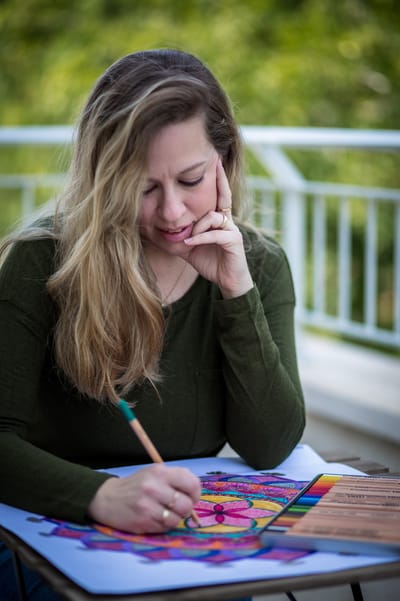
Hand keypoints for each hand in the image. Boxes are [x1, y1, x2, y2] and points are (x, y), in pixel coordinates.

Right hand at [87, 464, 200, 532]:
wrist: (107, 498)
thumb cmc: (135, 485)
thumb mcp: (154, 473)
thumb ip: (175, 479)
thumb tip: (195, 493)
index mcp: (160, 471)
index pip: (192, 483)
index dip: (195, 493)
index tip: (191, 497)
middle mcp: (154, 487)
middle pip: (186, 504)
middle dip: (185, 508)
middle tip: (177, 507)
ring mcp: (148, 506)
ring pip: (177, 519)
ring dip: (174, 518)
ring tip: (165, 513)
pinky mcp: (143, 522)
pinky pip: (165, 528)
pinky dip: (164, 525)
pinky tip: (155, 518)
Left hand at [183, 159, 252, 297]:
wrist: (227, 282)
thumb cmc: (209, 262)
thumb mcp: (187, 248)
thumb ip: (174, 237)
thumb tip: (150, 231)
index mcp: (217, 219)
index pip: (218, 194)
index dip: (218, 178)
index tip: (215, 160)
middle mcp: (226, 220)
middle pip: (223, 196)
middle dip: (219, 180)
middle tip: (215, 164)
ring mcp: (232, 230)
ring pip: (213, 217)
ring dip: (198, 226)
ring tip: (187, 238)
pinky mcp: (234, 242)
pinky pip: (216, 234)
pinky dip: (201, 238)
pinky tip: (190, 243)